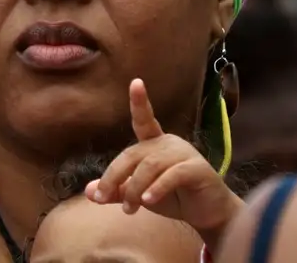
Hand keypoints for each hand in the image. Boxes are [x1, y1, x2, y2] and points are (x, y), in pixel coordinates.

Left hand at [88, 79, 243, 249]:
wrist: (208, 213)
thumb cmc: (174, 198)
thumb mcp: (140, 196)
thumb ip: (117, 191)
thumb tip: (88, 191)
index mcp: (155, 143)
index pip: (144, 120)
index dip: (139, 102)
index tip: (136, 82)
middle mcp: (169, 143)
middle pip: (134, 154)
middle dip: (115, 176)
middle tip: (103, 198)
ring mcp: (185, 154)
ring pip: (151, 165)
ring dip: (134, 189)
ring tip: (130, 209)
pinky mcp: (197, 169)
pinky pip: (172, 175)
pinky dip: (157, 188)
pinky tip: (148, 201)